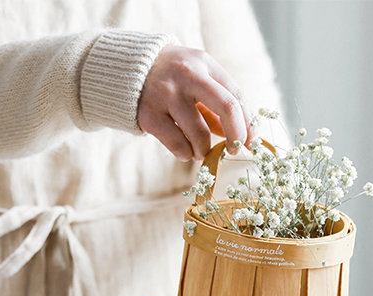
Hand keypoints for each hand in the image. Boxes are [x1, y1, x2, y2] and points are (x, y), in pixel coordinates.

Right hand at [138, 46, 253, 160]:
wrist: (123, 70)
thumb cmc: (171, 79)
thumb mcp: (196, 80)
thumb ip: (217, 105)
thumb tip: (242, 136)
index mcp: (204, 64)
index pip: (236, 96)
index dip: (247, 124)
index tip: (250, 142)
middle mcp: (187, 75)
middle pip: (227, 108)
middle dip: (237, 136)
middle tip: (235, 151)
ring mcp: (166, 94)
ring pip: (200, 135)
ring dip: (204, 150)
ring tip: (200, 151)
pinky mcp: (149, 114)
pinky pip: (178, 146)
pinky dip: (185, 154)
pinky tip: (183, 150)